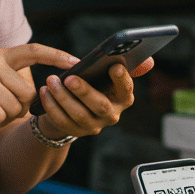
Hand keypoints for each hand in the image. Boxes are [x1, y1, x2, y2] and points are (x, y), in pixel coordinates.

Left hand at [34, 57, 154, 138]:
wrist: (78, 106)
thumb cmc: (96, 84)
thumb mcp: (109, 74)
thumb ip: (128, 66)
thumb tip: (150, 61)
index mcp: (123, 98)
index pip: (127, 90)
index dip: (122, 80)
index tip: (115, 66)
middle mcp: (112, 115)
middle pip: (100, 106)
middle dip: (84, 91)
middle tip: (70, 77)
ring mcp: (94, 126)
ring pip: (78, 114)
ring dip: (63, 97)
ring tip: (51, 81)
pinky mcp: (76, 132)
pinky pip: (62, 121)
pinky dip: (51, 106)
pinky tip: (44, 92)